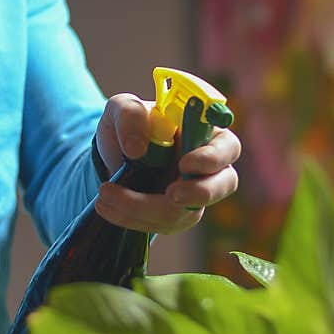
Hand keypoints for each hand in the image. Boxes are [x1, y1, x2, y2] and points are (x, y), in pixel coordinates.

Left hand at [94, 93, 240, 234]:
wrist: (113, 156)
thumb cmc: (129, 125)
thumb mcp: (121, 109)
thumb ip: (129, 115)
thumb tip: (137, 149)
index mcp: (205, 133)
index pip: (227, 147)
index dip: (212, 158)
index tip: (185, 164)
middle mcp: (208, 167)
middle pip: (223, 185)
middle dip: (198, 193)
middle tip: (170, 194)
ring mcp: (194, 195)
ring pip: (184, 212)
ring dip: (144, 208)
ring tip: (105, 196)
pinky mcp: (175, 215)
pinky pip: (161, 224)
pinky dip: (131, 218)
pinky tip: (106, 206)